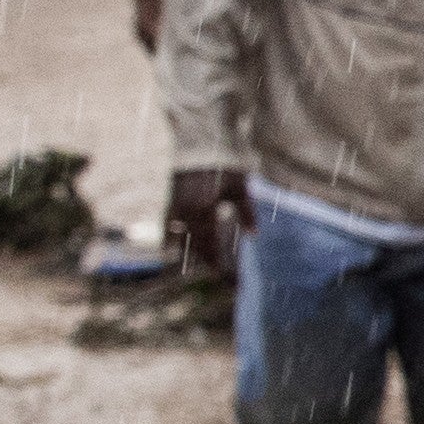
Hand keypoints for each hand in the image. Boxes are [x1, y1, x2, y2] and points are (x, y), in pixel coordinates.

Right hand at [164, 168, 249, 282]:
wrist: (199, 140)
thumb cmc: (223, 163)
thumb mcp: (240, 187)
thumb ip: (246, 212)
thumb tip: (253, 235)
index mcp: (202, 210)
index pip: (211, 248)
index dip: (222, 268)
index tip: (236, 284)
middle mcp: (184, 213)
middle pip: (196, 248)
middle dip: (211, 264)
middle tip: (227, 278)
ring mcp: (174, 207)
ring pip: (181, 241)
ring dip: (193, 254)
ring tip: (210, 266)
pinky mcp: (170, 200)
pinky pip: (170, 227)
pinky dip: (174, 240)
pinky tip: (176, 249)